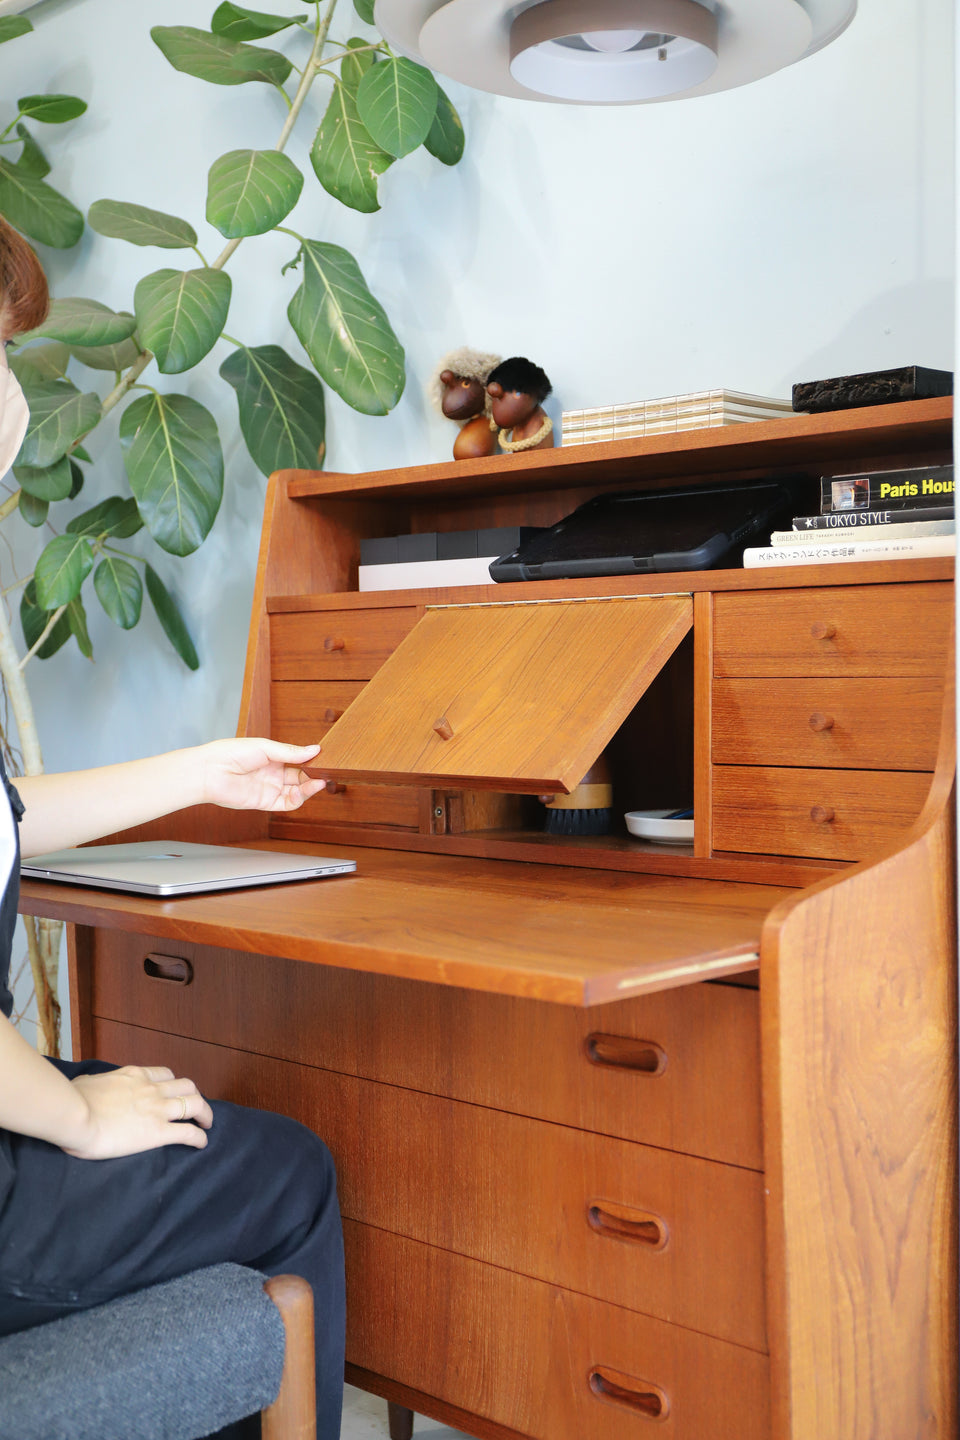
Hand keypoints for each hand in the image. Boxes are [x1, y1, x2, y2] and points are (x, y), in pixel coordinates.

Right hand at [65, 1066, 212, 1158]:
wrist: (76, 1115)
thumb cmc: (74, 1099)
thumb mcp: (88, 1082)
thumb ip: (97, 1083)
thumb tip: (91, 1086)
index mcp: (135, 1075)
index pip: (165, 1074)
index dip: (174, 1084)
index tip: (174, 1093)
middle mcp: (152, 1088)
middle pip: (187, 1086)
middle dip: (194, 1095)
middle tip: (195, 1108)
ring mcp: (158, 1109)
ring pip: (195, 1105)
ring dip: (205, 1114)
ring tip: (207, 1124)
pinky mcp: (158, 1132)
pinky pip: (188, 1132)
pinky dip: (199, 1137)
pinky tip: (202, 1143)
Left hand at [199, 738, 326, 812]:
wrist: (210, 771)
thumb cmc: (231, 753)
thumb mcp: (265, 747)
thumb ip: (290, 752)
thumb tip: (315, 749)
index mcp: (272, 757)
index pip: (298, 759)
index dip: (311, 759)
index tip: (324, 757)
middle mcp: (273, 773)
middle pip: (300, 776)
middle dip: (314, 774)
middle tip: (327, 771)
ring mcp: (270, 788)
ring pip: (297, 790)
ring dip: (311, 787)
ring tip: (321, 781)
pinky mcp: (266, 802)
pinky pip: (288, 803)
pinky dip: (300, 798)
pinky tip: (309, 789)